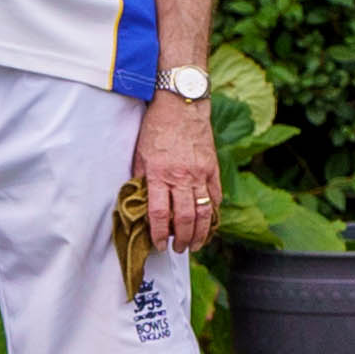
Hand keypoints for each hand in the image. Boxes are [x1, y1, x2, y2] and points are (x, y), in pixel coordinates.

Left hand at [134, 93, 220, 252]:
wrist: (182, 104)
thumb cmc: (156, 128)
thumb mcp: (140, 154)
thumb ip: (141, 179)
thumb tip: (138, 203)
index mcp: (158, 174)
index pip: (158, 212)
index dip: (158, 233)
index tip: (158, 244)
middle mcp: (181, 177)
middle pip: (184, 217)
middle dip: (181, 238)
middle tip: (178, 249)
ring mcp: (199, 173)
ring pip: (203, 211)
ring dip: (200, 232)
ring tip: (195, 244)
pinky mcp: (212, 167)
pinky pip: (216, 195)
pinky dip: (214, 213)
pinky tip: (209, 223)